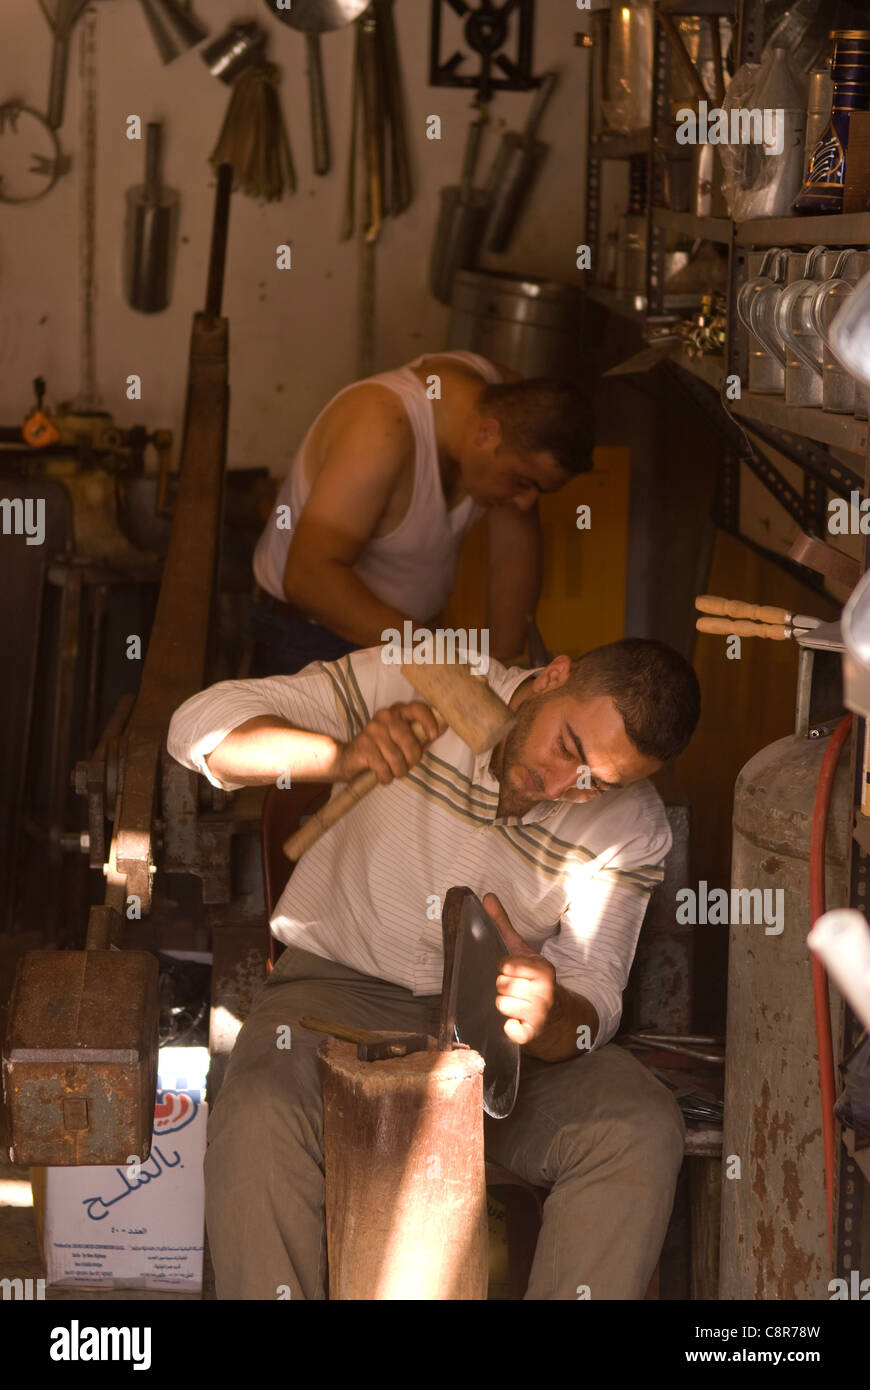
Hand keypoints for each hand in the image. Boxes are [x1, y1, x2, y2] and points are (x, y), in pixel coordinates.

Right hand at [338, 702, 444, 785]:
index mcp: (398, 711)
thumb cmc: (383, 749)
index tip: (433, 736)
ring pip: (396, 758)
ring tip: (395, 772)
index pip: (417, 708)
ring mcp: (372, 730)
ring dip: (399, 772)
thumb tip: (444, 727)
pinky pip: (383, 768)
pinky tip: (384, 776)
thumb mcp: (404, 740)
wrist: (349, 758)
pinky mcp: (363, 746)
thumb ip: (423, 735)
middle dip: (412, 760)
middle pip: (409, 741)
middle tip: (408, 766)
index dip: (428, 722)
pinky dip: (386, 777)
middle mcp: (385, 716)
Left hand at [484, 892, 555, 1046]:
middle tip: (515, 988)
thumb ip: (503, 924)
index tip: (513, 970)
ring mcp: (539, 1014)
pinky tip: (517, 1021)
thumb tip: (488, 896)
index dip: (505, 967)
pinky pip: (510, 1029)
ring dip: (505, 1005)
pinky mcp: (532, 1034)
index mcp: (543, 969)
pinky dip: (510, 1027)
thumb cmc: (532, 979)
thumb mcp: (521, 950)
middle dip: (504, 987)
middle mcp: (544, 992)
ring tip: (516, 1003)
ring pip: (502, 1005)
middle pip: (501, 985)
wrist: (556, 1013)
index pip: (506, 965)